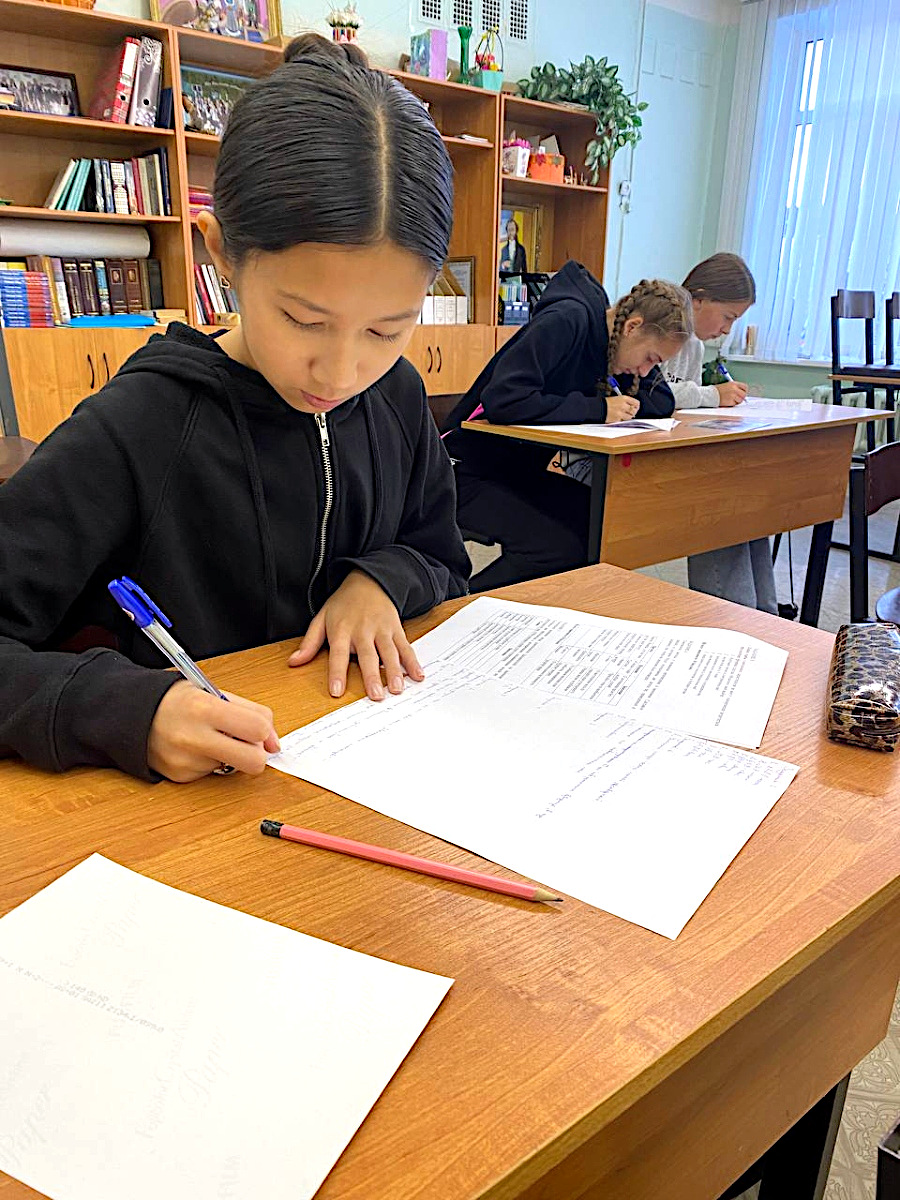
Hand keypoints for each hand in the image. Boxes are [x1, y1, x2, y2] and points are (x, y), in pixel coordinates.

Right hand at [148, 681, 279, 782]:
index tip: (260, 732)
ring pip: (233, 767)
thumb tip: (273, 743)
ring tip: (207, 737)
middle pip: (253, 761)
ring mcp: (187, 761)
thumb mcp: (213, 692)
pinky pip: (213, 773)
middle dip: (257, 755)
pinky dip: (210, 761)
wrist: (132, 715)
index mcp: (205, 708)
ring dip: (229, 754)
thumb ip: (250, 712)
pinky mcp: (181, 776)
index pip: (257, 729)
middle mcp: (194, 737)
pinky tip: (194, 748)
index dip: (265, 732)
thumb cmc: (178, 701)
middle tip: (246, 744)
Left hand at [288, 570, 423, 700]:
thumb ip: (310, 642)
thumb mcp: (321, 618)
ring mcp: (382, 630)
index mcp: (342, 630)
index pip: (338, 654)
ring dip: (395, 671)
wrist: (369, 580)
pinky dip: (413, 662)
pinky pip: (405, 647)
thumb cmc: (343, 603)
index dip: (337, 673)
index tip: (337, 691)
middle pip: (367, 656)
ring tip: (398, 689)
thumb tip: (293, 662)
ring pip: (389, 652)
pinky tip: (418, 675)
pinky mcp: (396, 629)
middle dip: (372, 676)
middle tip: (376, 696)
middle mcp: (363, 630)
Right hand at [606, 395, 639, 421]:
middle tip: (629, 413)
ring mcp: (621, 413)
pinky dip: (622, 420)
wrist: (598, 408)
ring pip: (629, 417)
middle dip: (632, 412)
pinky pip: (623, 421)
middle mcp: (623, 405)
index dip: (636, 406)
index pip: (636, 403)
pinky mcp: (617, 419)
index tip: (635, 408)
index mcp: (624, 398)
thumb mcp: (617, 398)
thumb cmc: (606, 403)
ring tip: (622, 415)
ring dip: (627, 417)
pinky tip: (618, 417)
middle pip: (634, 411)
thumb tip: (632, 407)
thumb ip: (625, 402)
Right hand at [715, 381, 747, 406]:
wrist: (710, 395)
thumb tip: (741, 393)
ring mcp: (733, 395)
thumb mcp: (727, 385)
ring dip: (736, 401)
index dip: (744, 391)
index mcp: (733, 384)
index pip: (745, 387)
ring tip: (730, 400)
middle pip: (744, 394)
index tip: (742, 393)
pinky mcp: (730, 402)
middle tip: (737, 399)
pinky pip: (734, 404)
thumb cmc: (717, 391)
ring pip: (740, 400)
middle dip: (741, 397)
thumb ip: (735, 388)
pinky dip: (732, 404)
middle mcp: (734, 389)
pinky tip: (727, 402)